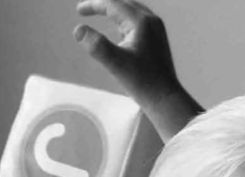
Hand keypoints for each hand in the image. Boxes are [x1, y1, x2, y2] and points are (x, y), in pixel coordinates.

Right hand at [73, 0, 202, 140]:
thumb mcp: (116, 64)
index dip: (94, 5)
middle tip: (86, 11)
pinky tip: (120, 32)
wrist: (165, 99)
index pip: (113, 4)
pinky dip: (125, 22)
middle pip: (123, 3)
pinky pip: (139, 23)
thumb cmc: (143, 83)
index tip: (79, 11)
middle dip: (104, 5)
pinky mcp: (158, 40)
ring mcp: (157, 30)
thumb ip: (97, 45)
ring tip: (101, 16)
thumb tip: (78, 30)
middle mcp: (151, 21)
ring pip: (132, 12)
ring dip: (115, 12)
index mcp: (141, 22)